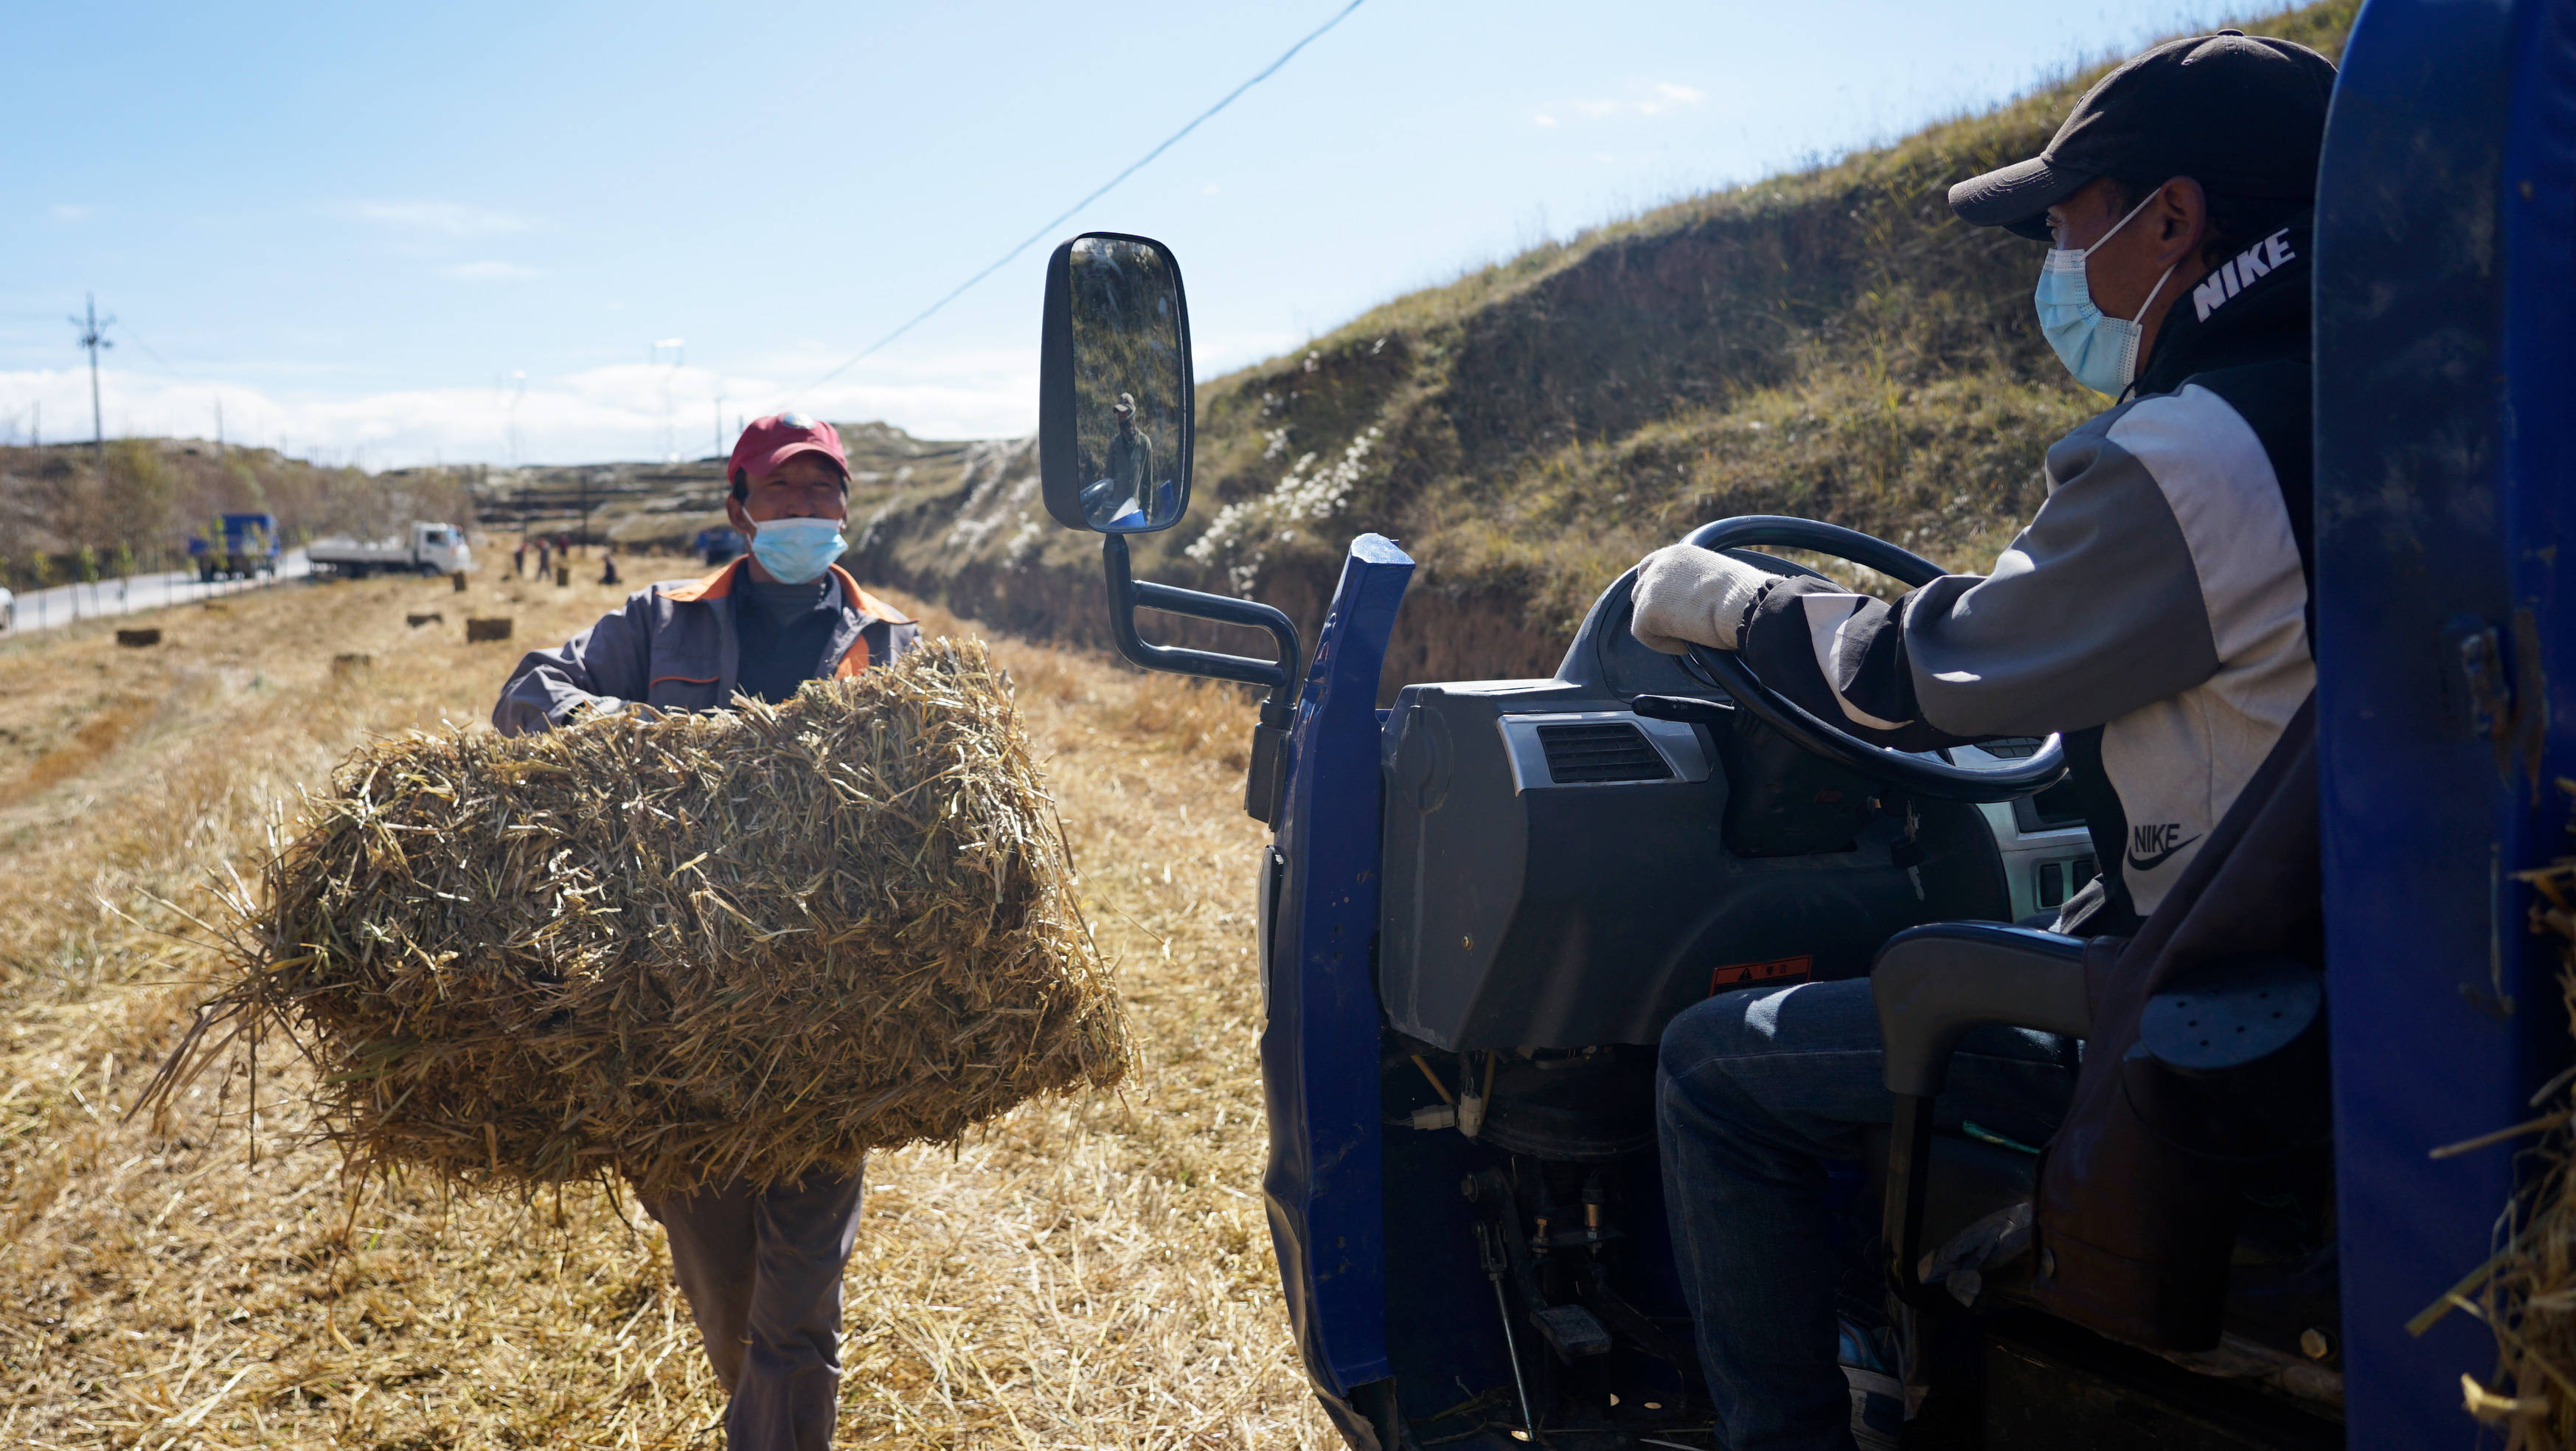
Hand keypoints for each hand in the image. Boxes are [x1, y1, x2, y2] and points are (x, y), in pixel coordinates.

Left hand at [1628, 545, 1771, 653]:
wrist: (1744, 604)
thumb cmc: (1743, 597)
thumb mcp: (1716, 578)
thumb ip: (1696, 583)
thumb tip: (1694, 602)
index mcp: (1677, 554)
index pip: (1649, 568)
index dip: (1656, 592)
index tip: (1669, 609)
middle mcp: (1659, 564)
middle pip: (1641, 593)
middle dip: (1656, 612)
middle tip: (1681, 628)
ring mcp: (1650, 586)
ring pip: (1642, 615)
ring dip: (1662, 629)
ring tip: (1690, 636)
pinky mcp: (1646, 610)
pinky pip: (1644, 634)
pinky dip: (1663, 644)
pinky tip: (1686, 645)